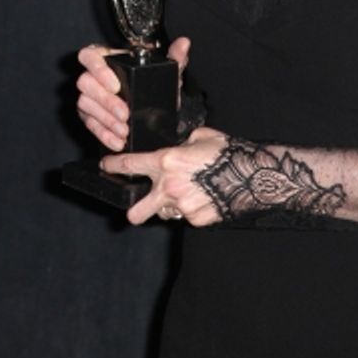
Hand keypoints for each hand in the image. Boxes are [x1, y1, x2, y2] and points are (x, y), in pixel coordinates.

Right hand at [76, 38, 190, 150]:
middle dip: (105, 101)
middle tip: (125, 113)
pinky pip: (90, 124)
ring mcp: (88, 96)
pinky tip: (118, 141)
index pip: (89, 55)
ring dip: (106, 120)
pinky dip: (104, 134)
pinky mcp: (88, 115)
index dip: (97, 69)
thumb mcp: (166, 71)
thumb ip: (174, 57)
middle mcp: (92, 75)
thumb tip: (183, 44)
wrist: (151, 107)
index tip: (116, 85)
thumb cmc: (152, 84)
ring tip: (125, 130)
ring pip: (85, 104)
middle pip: (84, 83)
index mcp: (106, 58)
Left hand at [99, 126, 226, 225]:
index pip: (129, 165)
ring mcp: (182, 206)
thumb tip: (178, 148)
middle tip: (135, 209)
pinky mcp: (196, 219)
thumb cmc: (225, 153)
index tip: (105, 166)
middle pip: (137, 211)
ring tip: (187, 194)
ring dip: (171, 206)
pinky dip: (192, 209)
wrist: (251, 175)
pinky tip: (205, 197)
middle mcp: (168, 187)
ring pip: (166, 213)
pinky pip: (187, 216)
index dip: (113, 166)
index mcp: (165, 162)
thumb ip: (181, 144)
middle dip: (133, 212)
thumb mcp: (199, 138)